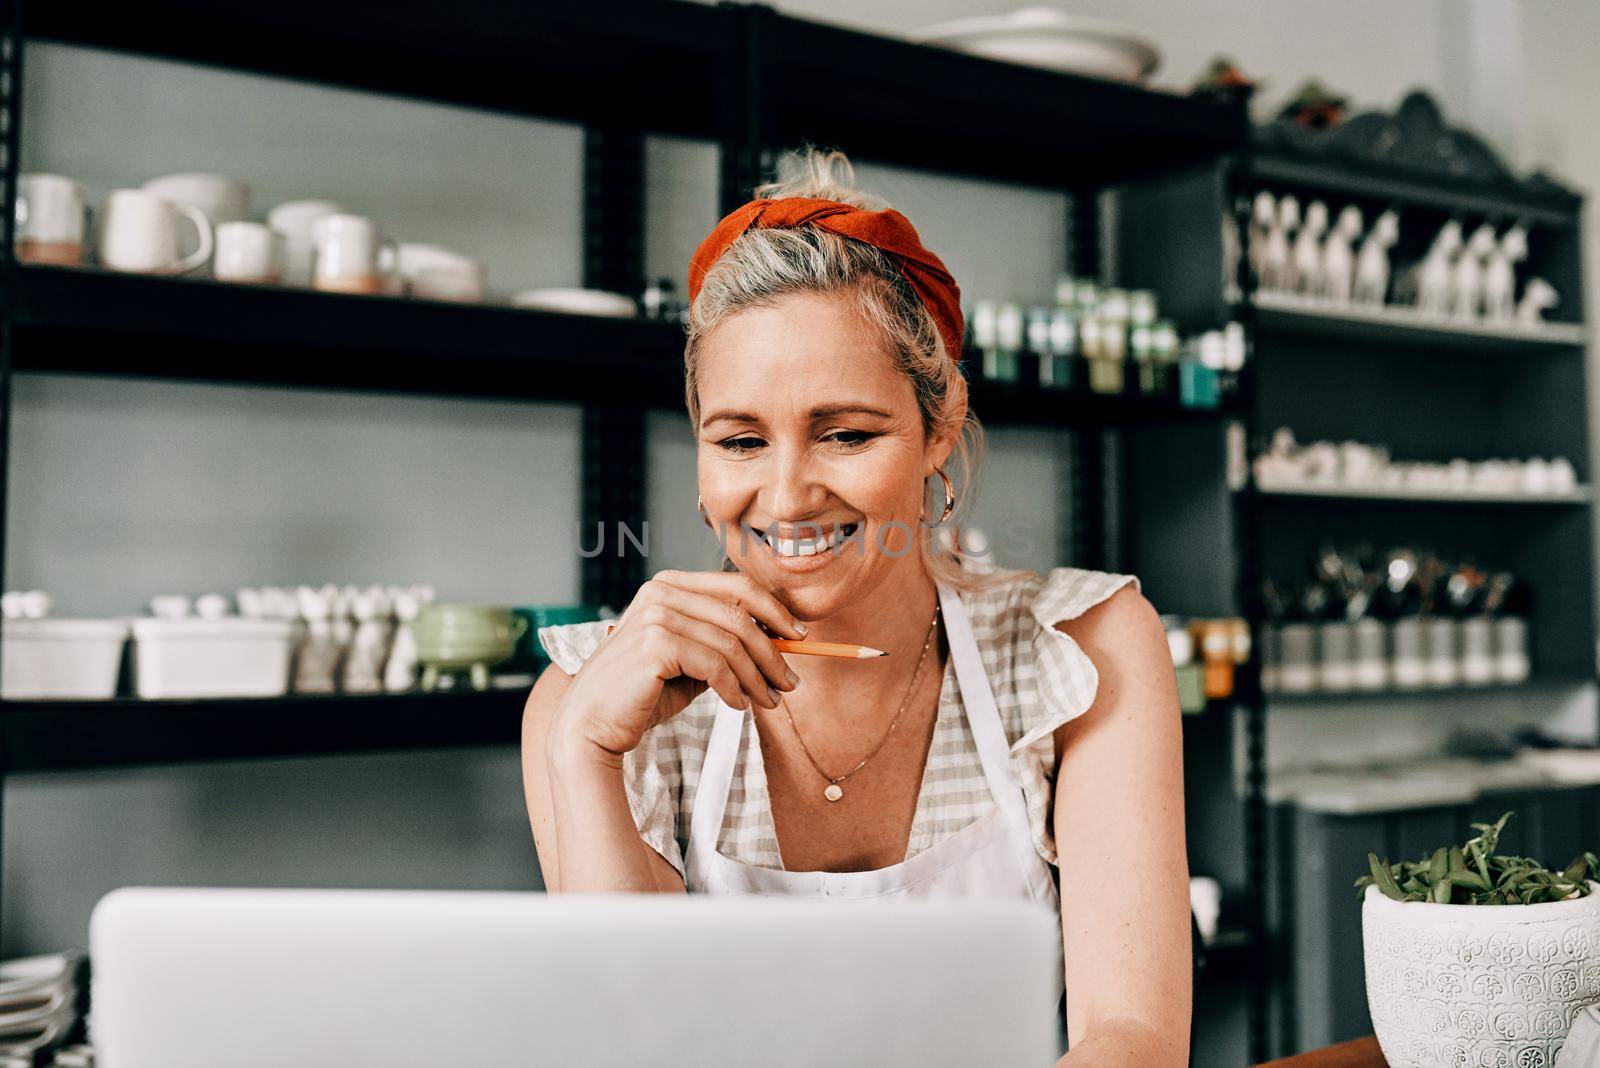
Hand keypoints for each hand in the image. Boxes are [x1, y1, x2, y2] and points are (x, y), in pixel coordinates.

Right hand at [554, 571, 806, 757]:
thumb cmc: (641, 695)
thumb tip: (777, 644)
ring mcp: (656, 615)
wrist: (591, 726)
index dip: (774, 609)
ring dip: (758, 676)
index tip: (800, 636)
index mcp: (668, 586)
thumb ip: (721, 646)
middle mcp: (661, 593)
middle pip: (740, 614)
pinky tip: (739, 706)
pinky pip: (715, 665)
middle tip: (790, 682)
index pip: (736, 587)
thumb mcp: (688, 663)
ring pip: (732, 643)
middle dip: (773, 651)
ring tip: (770, 701)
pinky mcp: (655, 644)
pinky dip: (735, 688)